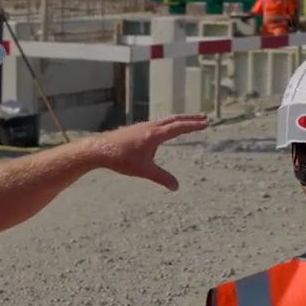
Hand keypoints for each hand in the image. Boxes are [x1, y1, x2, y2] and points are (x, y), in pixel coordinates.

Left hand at [89, 114, 208, 190]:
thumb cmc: (120, 158)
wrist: (99, 149)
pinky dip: (168, 123)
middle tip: (204, 118)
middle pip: (174, 119)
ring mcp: (143, 126)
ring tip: (189, 122)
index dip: (193, 125)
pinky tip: (166, 130)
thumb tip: (176, 187)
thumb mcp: (144, 170)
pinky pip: (158, 123)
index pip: (178, 127)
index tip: (205, 123)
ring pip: (166, 120)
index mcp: (155, 134)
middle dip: (190, 119)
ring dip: (179, 120)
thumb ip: (161, 178)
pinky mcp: (137, 129)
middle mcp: (150, 127)